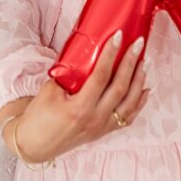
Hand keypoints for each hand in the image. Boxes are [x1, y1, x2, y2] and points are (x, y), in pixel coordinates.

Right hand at [1, 31, 149, 163]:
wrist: (35, 144)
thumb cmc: (38, 117)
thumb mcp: (49, 90)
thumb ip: (68, 74)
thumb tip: (85, 55)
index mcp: (79, 108)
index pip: (100, 76)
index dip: (110, 54)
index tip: (117, 36)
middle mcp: (95, 119)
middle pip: (120, 88)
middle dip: (131, 62)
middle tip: (138, 43)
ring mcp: (102, 127)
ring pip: (129, 103)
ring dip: (139, 80)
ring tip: (144, 61)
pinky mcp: (103, 131)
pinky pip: (127, 117)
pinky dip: (138, 103)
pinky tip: (145, 90)